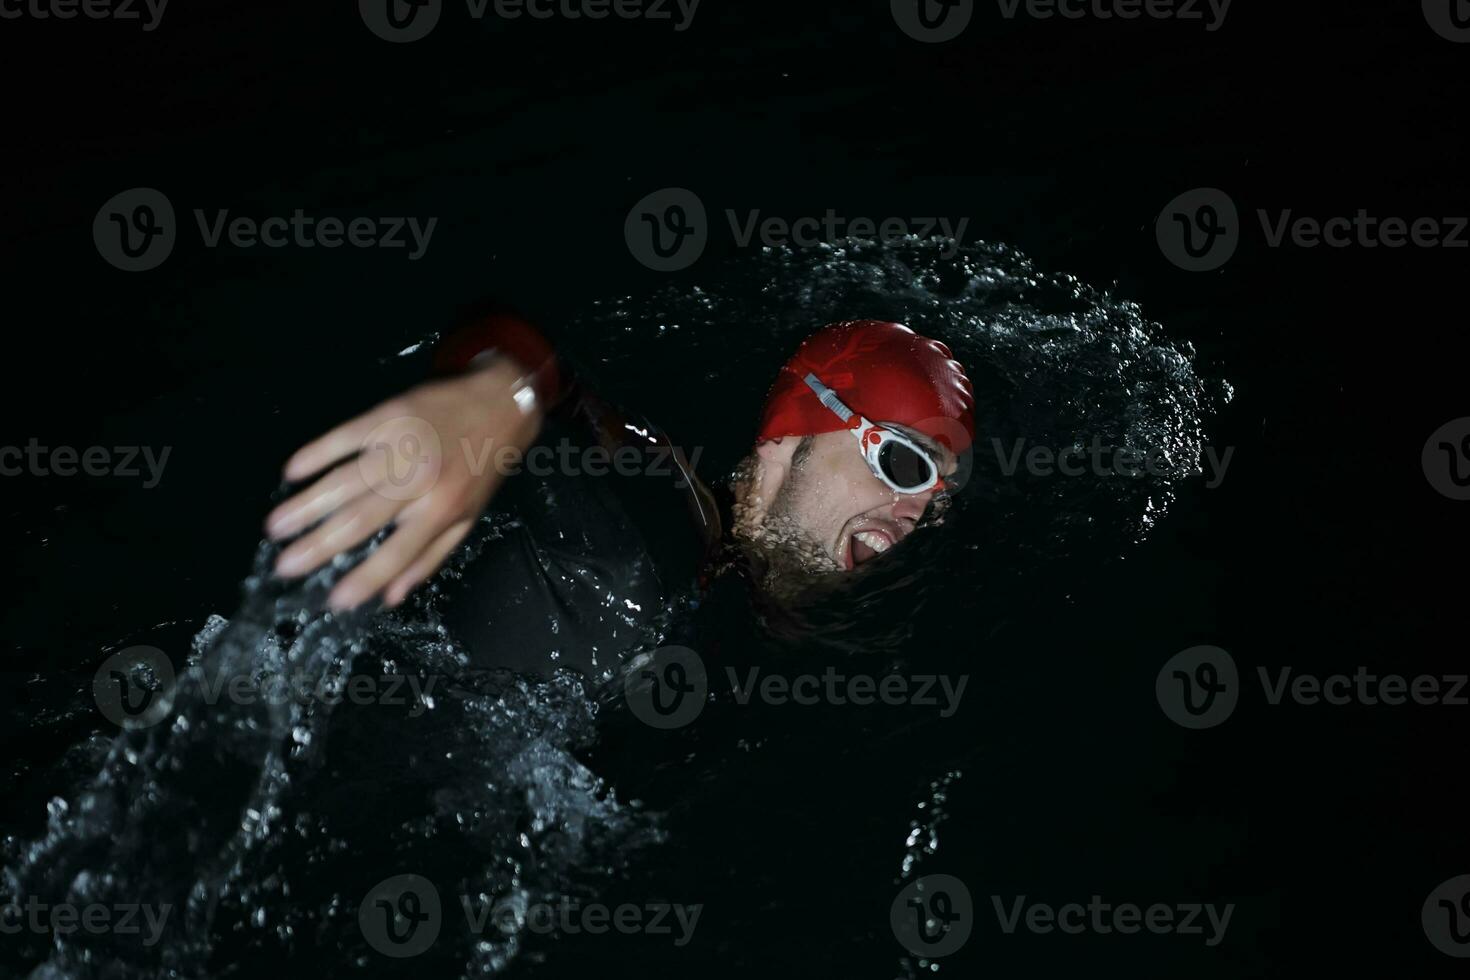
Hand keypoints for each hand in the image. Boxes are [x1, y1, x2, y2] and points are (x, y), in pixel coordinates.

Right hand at [265, 359, 542, 609]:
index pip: (398, 553)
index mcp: (441, 511)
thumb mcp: (467, 518)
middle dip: (320, 545)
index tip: (333, 601)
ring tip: (275, 526)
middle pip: (361, 519)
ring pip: (346, 481)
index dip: (366, 579)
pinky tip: (291, 472)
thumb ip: (429, 557)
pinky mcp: (389, 415)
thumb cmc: (482, 468)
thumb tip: (390, 596)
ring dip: (307, 504)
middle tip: (283, 566)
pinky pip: (346, 437)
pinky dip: (317, 453)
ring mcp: (401, 446)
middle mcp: (419, 482)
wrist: (500, 403)